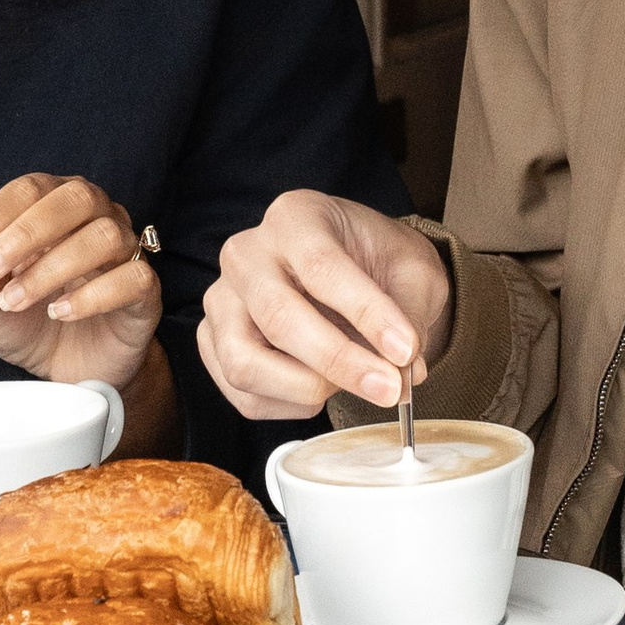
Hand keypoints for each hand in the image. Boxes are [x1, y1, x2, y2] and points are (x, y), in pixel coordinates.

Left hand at [0, 173, 161, 389]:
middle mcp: (97, 215)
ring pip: (103, 236)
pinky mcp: (146, 290)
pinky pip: (133, 278)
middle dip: (23, 233)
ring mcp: (126, 250)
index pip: (25, 191)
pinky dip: (91, 296)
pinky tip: (60, 312)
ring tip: (15, 300)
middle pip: (73, 198)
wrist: (72, 368)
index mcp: (56, 203)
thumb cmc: (32, 321)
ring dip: (51, 268)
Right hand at [200, 190, 451, 424]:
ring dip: (307, 390)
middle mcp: (246, 253)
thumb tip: (407, 370)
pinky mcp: (212, 342)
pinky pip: (242, 394)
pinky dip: (289, 407)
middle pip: (278, 317)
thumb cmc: (377, 263)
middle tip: (388, 387)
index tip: (405, 350)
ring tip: (354, 385)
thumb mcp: (412, 271)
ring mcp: (221, 300)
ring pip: (245, 363)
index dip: (366, 313)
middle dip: (339, 361)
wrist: (353, 268)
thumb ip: (409, 314)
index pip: (322, 266)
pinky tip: (324, 391)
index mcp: (295, 217)